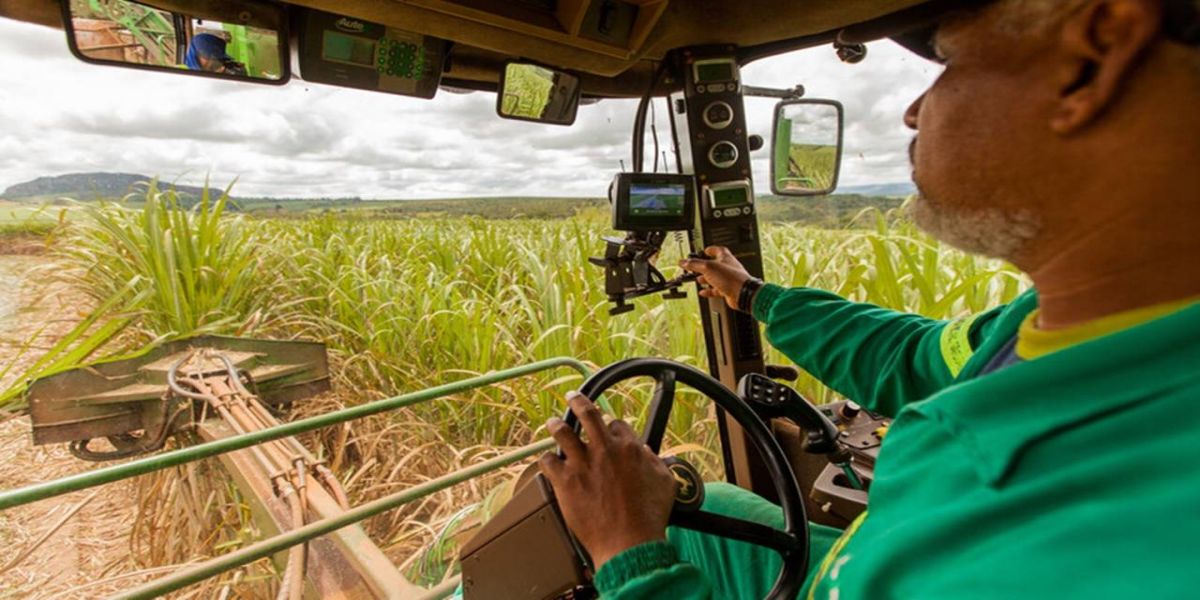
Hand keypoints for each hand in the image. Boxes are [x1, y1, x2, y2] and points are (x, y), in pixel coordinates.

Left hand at [539, 392, 677, 570]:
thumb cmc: (648, 517)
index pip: (616, 424)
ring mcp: (581, 464)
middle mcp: (603, 450)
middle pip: (587, 414)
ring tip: (553, 422)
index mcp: (628, 447)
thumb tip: (645, 453)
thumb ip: (655, 463)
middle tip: (573, 397)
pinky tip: (548, 461)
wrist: (628, 542)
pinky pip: (547, 461)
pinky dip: (547, 460)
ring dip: (556, 425)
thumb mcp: (665, 483)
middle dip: (578, 401)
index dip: (611, 427)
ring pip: (562, 432)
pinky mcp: (564, 482)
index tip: (608, 429)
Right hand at [679, 246, 753, 309]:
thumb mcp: (708, 268)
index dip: (710, 250)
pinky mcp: (728, 290)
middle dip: (704, 266)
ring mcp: (728, 279)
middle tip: (696, 267)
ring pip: (715, 278)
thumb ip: (694, 264)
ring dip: (706, 279)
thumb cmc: (731, 277)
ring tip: (698, 279)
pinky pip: (716, 290)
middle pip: (714, 264)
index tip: (704, 250)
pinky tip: (703, 292)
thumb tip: (683, 261)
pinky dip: (708, 290)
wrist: (742, 293)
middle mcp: (728, 268)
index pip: (718, 250)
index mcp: (725, 258)